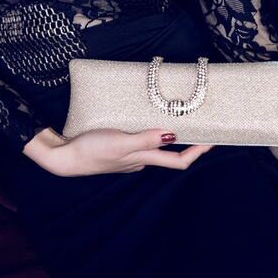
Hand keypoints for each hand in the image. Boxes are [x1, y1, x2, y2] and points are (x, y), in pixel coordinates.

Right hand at [23, 126, 212, 175]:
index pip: (179, 161)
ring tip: (175, 116)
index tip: (212, 141)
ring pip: (154, 147)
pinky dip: (148, 132)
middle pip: (170, 155)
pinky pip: (140, 142)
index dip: (198, 152)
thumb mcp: (120, 142)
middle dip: (186, 142)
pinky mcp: (117, 149)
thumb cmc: (91, 149)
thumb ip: (145, 140)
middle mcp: (140, 160)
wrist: (64, 157)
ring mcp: (128, 156)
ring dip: (167, 135)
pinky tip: (143, 119)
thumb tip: (173, 136)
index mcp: (144, 159)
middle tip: (198, 124)